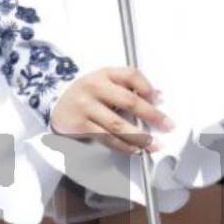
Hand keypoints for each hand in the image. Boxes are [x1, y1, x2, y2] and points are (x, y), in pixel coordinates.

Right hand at [50, 66, 171, 154]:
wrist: (57, 105)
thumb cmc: (87, 94)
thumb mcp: (104, 82)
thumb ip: (129, 86)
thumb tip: (157, 95)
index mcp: (104, 74)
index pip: (130, 75)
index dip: (147, 87)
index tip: (159, 99)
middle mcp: (94, 87)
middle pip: (128, 101)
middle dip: (151, 115)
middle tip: (166, 124)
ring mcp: (85, 107)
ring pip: (117, 125)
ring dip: (139, 137)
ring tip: (153, 144)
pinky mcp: (80, 125)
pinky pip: (106, 138)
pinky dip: (122, 145)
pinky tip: (133, 149)